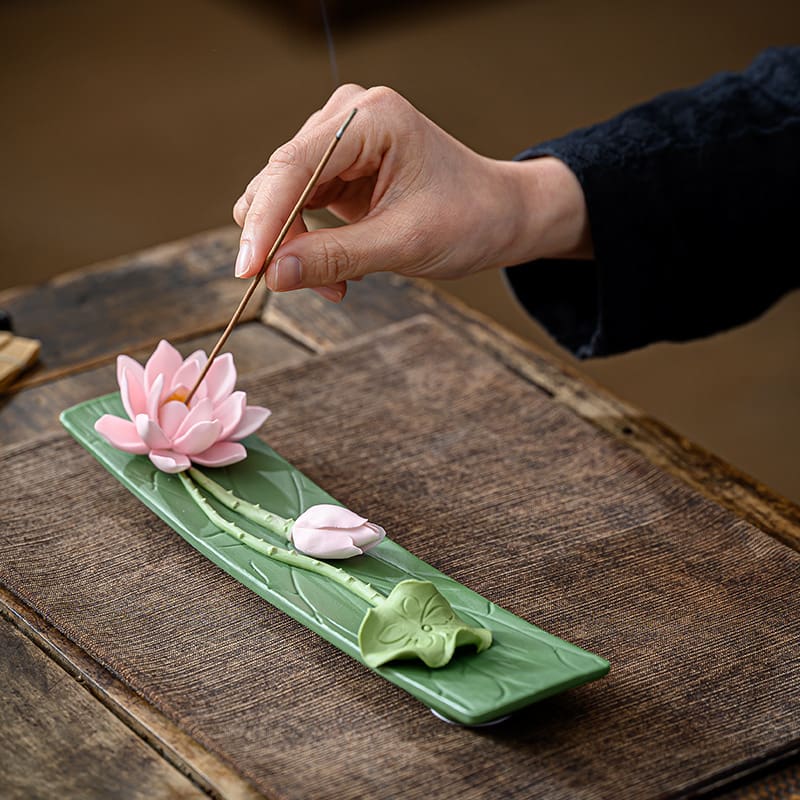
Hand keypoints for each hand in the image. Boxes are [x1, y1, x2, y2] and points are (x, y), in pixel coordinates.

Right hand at [233, 84, 591, 301]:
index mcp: (372, 119)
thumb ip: (336, 257)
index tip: (248, 269)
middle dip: (284, 241)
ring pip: (281, 198)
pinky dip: (307, 246)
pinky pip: (297, 209)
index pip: (295, 166)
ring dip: (296, 249)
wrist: (499, 217)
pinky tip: (338, 269)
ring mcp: (338, 143)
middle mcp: (348, 119)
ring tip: (337, 283)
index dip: (265, 221)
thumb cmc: (469, 218)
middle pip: (279, 181)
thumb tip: (273, 276)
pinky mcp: (335, 170)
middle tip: (312, 287)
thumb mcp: (404, 243)